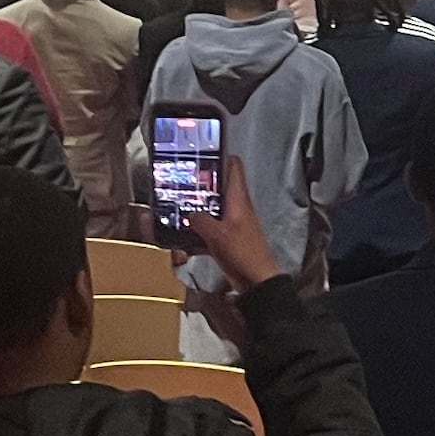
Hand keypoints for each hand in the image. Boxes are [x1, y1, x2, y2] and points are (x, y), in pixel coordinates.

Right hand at [184, 161, 279, 296]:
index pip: (235, 167)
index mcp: (239, 199)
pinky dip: (199, 230)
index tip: (201, 153)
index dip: (221, 155)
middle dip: (201, 183)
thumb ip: (199, 221)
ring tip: (177, 205)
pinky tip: (183, 236)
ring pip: (214, 208)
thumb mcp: (216, 235)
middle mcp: (238, 207)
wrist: (257, 282)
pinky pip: (212, 229)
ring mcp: (235, 223)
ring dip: (198, 207)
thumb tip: (187, 213)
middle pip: (220, 187)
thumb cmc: (241, 253)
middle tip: (180, 181)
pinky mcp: (231, 239)